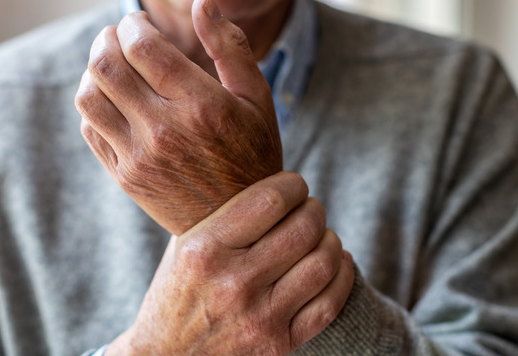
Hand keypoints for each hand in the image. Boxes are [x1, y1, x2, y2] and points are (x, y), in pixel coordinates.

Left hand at [74, 0, 281, 234]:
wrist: (238, 225)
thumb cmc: (253, 152)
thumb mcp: (256, 98)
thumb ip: (230, 46)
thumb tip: (203, 1)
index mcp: (201, 106)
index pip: (143, 46)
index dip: (133, 24)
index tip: (138, 22)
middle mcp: (165, 131)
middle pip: (107, 66)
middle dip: (106, 39)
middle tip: (118, 35)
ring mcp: (140, 157)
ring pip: (89, 96)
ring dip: (94, 70)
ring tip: (112, 65)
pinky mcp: (125, 176)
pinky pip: (90, 128)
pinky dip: (93, 104)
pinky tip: (113, 98)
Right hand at [106, 172, 354, 355]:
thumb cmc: (176, 293)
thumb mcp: (182, 247)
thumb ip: (220, 215)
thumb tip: (266, 178)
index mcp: (205, 250)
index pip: (269, 200)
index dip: (292, 185)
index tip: (293, 185)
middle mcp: (234, 283)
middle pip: (303, 228)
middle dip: (314, 210)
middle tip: (309, 209)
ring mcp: (259, 317)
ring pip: (323, 262)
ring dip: (330, 240)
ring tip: (320, 235)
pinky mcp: (279, 344)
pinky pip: (330, 303)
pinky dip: (342, 275)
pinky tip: (336, 262)